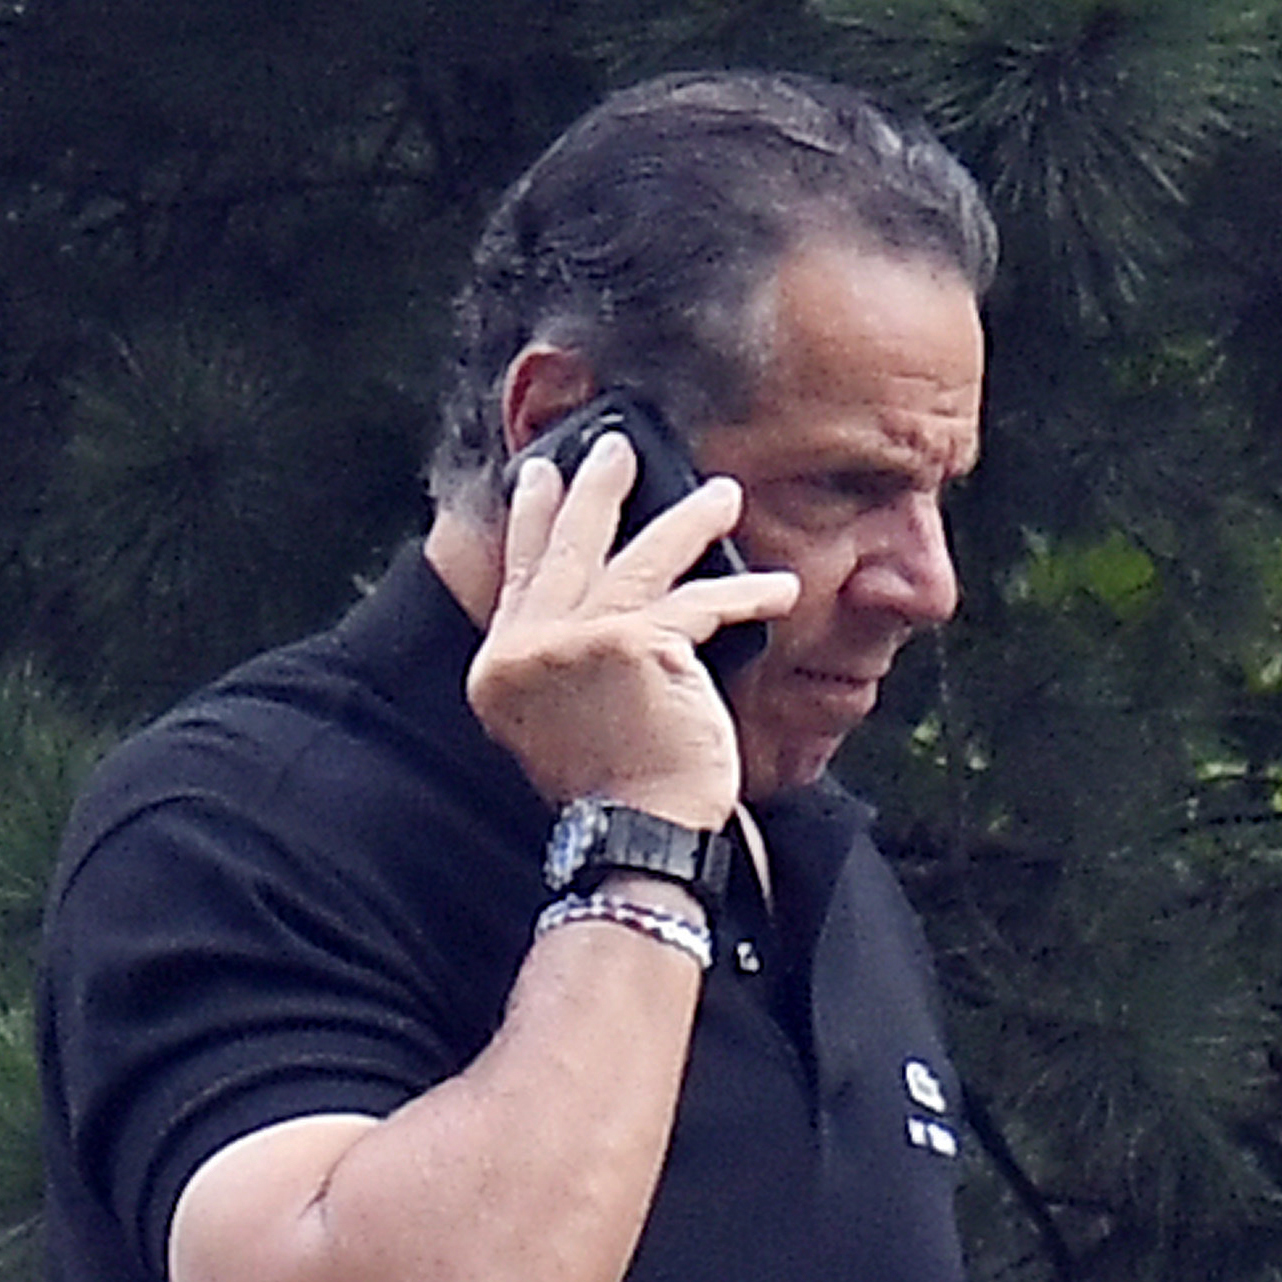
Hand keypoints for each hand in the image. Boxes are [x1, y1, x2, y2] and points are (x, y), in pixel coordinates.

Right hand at [467, 426, 787, 827]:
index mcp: (501, 665)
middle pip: (568, 544)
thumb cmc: (613, 792)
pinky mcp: (636, 644)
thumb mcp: (557, 724)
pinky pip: (700, 603)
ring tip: (724, 495)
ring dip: (690, 520)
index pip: (520, 571)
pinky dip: (746, 596)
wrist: (633, 836)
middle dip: (598, 486)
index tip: (544, 473)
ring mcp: (577, 639)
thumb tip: (594, 609)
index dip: (535, 516)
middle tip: (619, 445)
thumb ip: (560, 664)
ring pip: (640, 558)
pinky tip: (780, 589)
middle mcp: (527, 645)